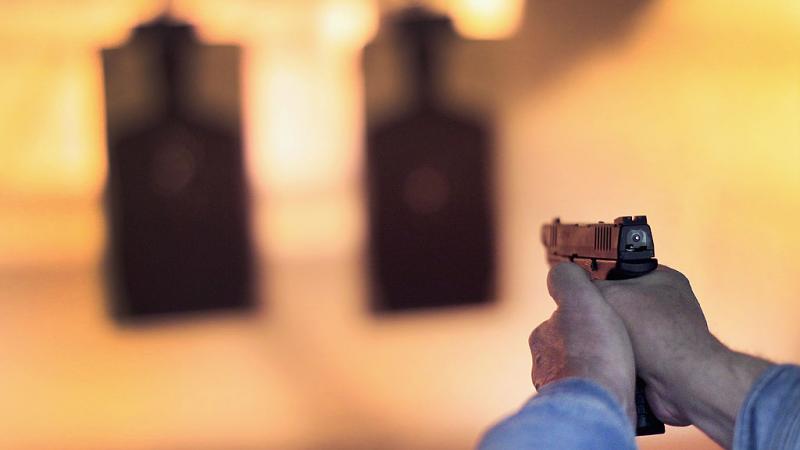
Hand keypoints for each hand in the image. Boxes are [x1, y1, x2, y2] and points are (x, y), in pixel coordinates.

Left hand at [530, 263, 636, 424]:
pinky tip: (621, 387)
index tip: (602, 318)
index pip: (562, 319)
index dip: (585, 315)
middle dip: (591, 345)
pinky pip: (594, 393)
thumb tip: (562, 272)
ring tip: (622, 366)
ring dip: (599, 368)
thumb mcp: (581, 299)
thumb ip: (567, 280)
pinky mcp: (578, 411)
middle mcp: (544, 366)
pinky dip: (605, 388)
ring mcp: (560, 390)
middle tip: (617, 344)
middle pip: (572, 347)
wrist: (598, 405)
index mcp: (543, 338)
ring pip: (583, 371)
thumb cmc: (591, 352)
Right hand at [595, 266, 771, 447]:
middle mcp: (666, 305)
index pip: (621, 271)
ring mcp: (663, 335)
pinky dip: (616, 360)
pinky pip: (626, 356)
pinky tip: (609, 361)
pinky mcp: (659, 362)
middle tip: (586, 320)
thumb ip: (587, 286)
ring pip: (619, 333)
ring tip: (598, 344)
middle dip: (600, 315)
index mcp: (662, 279)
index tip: (581, 290)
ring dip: (607, 341)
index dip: (597, 280)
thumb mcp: (610, 294)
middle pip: (617, 305)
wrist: (683, 383)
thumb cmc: (655, 332)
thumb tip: (570, 287)